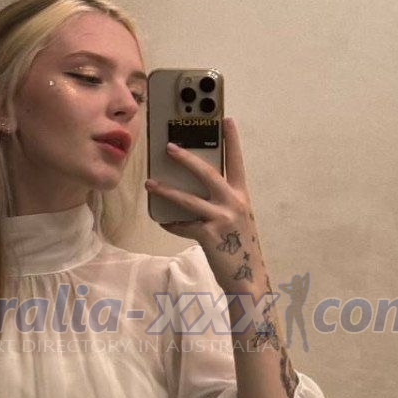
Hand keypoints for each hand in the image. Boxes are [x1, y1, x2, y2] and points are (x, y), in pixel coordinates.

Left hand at [145, 116, 263, 290]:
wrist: (247, 278)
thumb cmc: (237, 246)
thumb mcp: (235, 219)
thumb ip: (220, 202)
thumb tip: (191, 189)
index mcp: (241, 196)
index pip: (237, 162)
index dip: (232, 140)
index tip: (226, 119)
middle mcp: (234, 203)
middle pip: (207, 173)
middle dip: (186, 158)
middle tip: (169, 146)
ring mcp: (222, 219)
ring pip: (188, 199)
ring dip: (166, 190)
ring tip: (150, 184)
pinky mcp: (210, 235)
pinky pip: (184, 225)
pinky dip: (172, 223)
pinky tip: (163, 221)